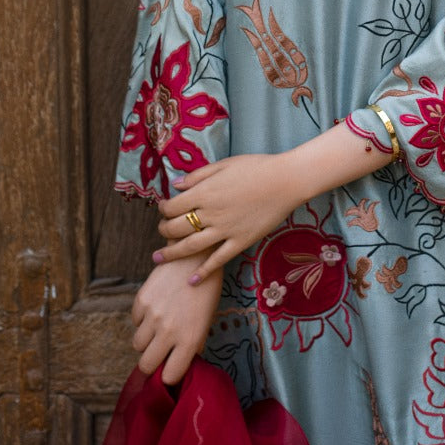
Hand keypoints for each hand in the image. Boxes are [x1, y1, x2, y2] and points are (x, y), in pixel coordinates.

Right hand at [132, 255, 223, 384]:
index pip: (170, 376)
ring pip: (138, 344)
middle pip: (146, 365)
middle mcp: (168, 331)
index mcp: (189, 340)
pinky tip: (155, 307)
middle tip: (158, 355)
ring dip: (146, 341)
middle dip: (152, 364)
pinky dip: (142, 319)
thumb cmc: (205, 290)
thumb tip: (179, 363)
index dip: (170, 376)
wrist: (194, 256)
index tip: (170, 370)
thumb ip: (193, 345)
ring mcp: (152, 316)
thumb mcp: (206, 321)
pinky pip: (135, 321)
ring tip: (158, 328)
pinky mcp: (141, 300)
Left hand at [155, 153, 305, 281]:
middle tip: (161, 230)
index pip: (173, 206)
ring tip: (159, 258)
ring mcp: (225, 230)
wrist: (285, 181)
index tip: (164, 209)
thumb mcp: (223, 164)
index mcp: (205, 192)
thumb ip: (198, 175)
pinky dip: (203, 271)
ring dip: (172, 253)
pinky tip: (192, 280)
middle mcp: (211, 213)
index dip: (164, 209)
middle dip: (164, 230)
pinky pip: (218, 260)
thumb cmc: (255, 167)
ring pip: (191, 246)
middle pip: (177, 227)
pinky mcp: (240, 241)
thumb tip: (176, 185)